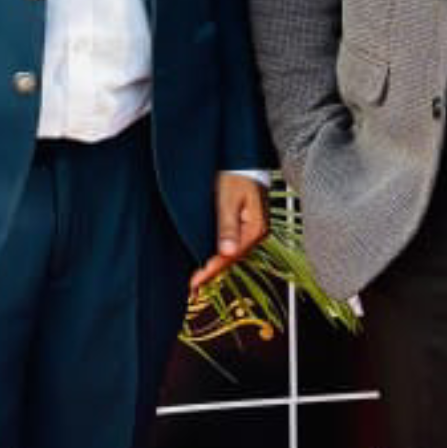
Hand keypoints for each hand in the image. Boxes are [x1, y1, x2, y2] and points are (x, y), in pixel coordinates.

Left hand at [189, 173, 269, 292]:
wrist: (242, 158)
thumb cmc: (236, 173)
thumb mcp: (228, 198)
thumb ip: (226, 225)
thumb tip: (226, 252)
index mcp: (255, 228)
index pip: (229, 256)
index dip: (210, 271)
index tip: (194, 282)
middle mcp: (256, 232)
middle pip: (230, 260)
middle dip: (210, 274)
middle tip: (191, 289)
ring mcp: (251, 230)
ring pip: (230, 254)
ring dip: (213, 267)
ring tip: (196, 282)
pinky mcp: (245, 225)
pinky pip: (231, 246)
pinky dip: (218, 256)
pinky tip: (208, 262)